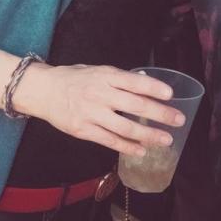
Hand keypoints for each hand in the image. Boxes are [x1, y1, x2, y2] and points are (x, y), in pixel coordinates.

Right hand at [16, 63, 184, 157]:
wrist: (42, 91)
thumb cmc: (73, 79)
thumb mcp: (96, 70)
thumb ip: (119, 78)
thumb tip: (145, 83)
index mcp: (105, 76)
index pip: (134, 82)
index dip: (154, 88)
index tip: (171, 95)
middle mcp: (100, 94)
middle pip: (136, 106)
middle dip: (160, 114)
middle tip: (178, 120)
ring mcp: (92, 114)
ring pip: (126, 128)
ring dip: (149, 135)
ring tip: (165, 140)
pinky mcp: (84, 131)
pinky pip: (110, 141)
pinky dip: (128, 147)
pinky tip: (142, 150)